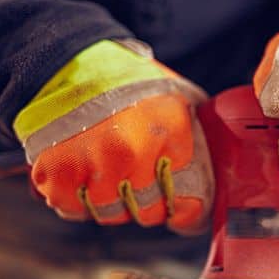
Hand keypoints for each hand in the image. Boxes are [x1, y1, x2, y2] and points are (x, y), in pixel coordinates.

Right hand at [13, 40, 213, 233]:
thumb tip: (223, 176)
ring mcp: (92, 163)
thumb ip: (199, 137)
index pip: (187, 203)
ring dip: (111, 203)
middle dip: (147, 204)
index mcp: (169, 132)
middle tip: (138, 182)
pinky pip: (74, 209)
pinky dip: (76, 199)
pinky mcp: (56, 172)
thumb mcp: (178, 99)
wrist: (66, 64)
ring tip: (108, 172)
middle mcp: (132, 150)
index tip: (179, 208)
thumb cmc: (127, 85)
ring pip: (110, 214)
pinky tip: (81, 173)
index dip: (183, 209)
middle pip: (148, 212)